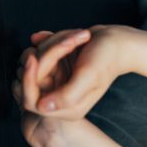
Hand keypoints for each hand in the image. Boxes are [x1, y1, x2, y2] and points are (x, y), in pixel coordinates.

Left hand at [14, 25, 125, 146]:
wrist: (118, 42)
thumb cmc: (107, 58)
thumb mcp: (89, 76)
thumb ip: (67, 96)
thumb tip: (42, 108)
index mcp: (70, 108)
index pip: (32, 102)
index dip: (28, 81)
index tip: (34, 58)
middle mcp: (61, 98)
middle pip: (29, 80)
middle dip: (43, 56)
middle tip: (65, 44)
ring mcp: (57, 82)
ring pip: (32, 63)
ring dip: (50, 45)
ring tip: (74, 39)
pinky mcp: (55, 68)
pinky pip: (38, 52)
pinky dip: (49, 40)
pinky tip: (68, 38)